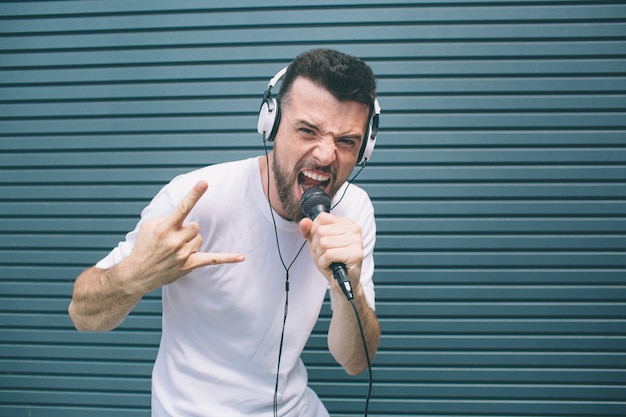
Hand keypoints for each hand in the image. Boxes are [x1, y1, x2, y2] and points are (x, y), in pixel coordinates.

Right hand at [125, 180, 244, 292]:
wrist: (137, 274)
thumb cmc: (144, 247)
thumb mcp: (149, 226)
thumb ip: (166, 217)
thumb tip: (183, 216)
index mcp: (165, 227)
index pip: (183, 207)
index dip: (194, 194)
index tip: (204, 182)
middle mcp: (176, 240)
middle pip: (195, 226)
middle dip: (186, 230)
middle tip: (173, 239)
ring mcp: (184, 253)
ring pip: (200, 238)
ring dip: (190, 242)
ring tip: (175, 250)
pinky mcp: (190, 264)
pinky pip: (213, 259)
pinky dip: (228, 258)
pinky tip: (242, 257)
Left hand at [299, 213, 362, 288]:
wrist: (342, 282)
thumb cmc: (331, 262)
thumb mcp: (316, 244)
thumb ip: (309, 231)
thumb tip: (304, 222)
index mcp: (346, 223)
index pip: (321, 218)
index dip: (314, 232)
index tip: (322, 244)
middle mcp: (354, 229)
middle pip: (321, 231)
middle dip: (317, 247)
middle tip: (326, 255)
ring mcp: (357, 241)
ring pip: (324, 243)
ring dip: (321, 256)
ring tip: (329, 261)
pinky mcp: (356, 254)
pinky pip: (329, 255)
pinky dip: (325, 263)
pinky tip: (332, 266)